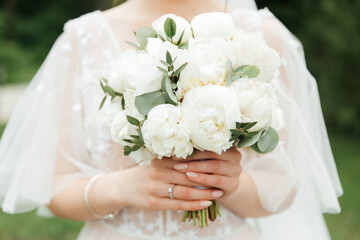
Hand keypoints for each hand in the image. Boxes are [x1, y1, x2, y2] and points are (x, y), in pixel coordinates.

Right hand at [107, 157, 224, 211]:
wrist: (122, 187)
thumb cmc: (145, 174)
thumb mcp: (157, 164)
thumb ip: (174, 161)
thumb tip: (200, 159)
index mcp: (161, 162)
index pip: (186, 163)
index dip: (203, 165)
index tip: (218, 166)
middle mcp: (158, 174)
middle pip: (187, 177)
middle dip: (206, 179)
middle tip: (222, 180)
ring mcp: (155, 189)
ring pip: (184, 191)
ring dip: (203, 193)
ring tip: (218, 193)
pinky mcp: (153, 203)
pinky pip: (177, 204)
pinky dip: (193, 205)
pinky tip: (205, 204)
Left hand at [172, 147, 241, 197]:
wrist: (223, 189)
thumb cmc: (210, 170)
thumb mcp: (206, 159)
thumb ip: (197, 151)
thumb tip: (176, 145)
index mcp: (228, 145)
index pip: (209, 143)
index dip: (192, 146)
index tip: (176, 150)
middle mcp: (235, 156)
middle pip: (212, 154)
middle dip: (192, 157)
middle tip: (175, 160)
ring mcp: (236, 170)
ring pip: (214, 166)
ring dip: (195, 167)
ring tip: (180, 168)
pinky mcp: (233, 184)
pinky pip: (216, 180)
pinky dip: (202, 178)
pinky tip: (190, 177)